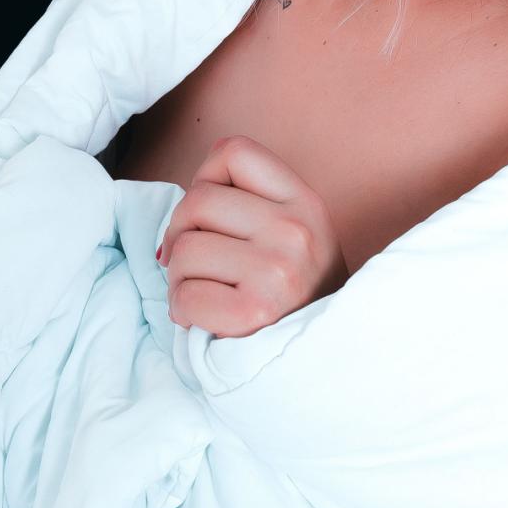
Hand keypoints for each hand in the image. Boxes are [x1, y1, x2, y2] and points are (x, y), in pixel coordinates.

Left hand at [158, 134, 348, 339]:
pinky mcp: (255, 311)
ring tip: (205, 292)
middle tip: (195, 262)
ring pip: (184, 250)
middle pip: (197, 200)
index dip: (205, 179)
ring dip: (180, 278)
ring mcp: (277, 270)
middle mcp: (295, 229)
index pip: (232, 150)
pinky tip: (205, 318)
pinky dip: (183, 311)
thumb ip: (251, 205)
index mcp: (304, 202)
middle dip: (182, 234)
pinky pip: (184, 296)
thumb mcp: (297, 233)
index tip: (209, 216)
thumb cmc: (297, 295)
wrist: (327, 357)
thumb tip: (180, 209)